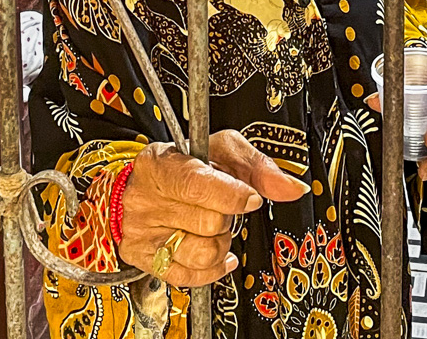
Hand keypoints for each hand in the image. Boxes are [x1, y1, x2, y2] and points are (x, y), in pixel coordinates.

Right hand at [117, 130, 307, 285]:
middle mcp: (147, 200)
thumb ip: (256, 165)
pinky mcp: (147, 260)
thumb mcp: (218, 150)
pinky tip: (215, 252)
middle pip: (209, 223)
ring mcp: (144, 233)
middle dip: (228, 217)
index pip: (199, 186)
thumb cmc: (180, 166)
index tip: (250, 198)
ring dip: (220, 244)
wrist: (136, 188)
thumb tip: (291, 187)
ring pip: (202, 254)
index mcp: (162, 165)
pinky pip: (190, 276)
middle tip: (223, 207)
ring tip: (213, 227)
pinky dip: (212, 268)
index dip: (234, 196)